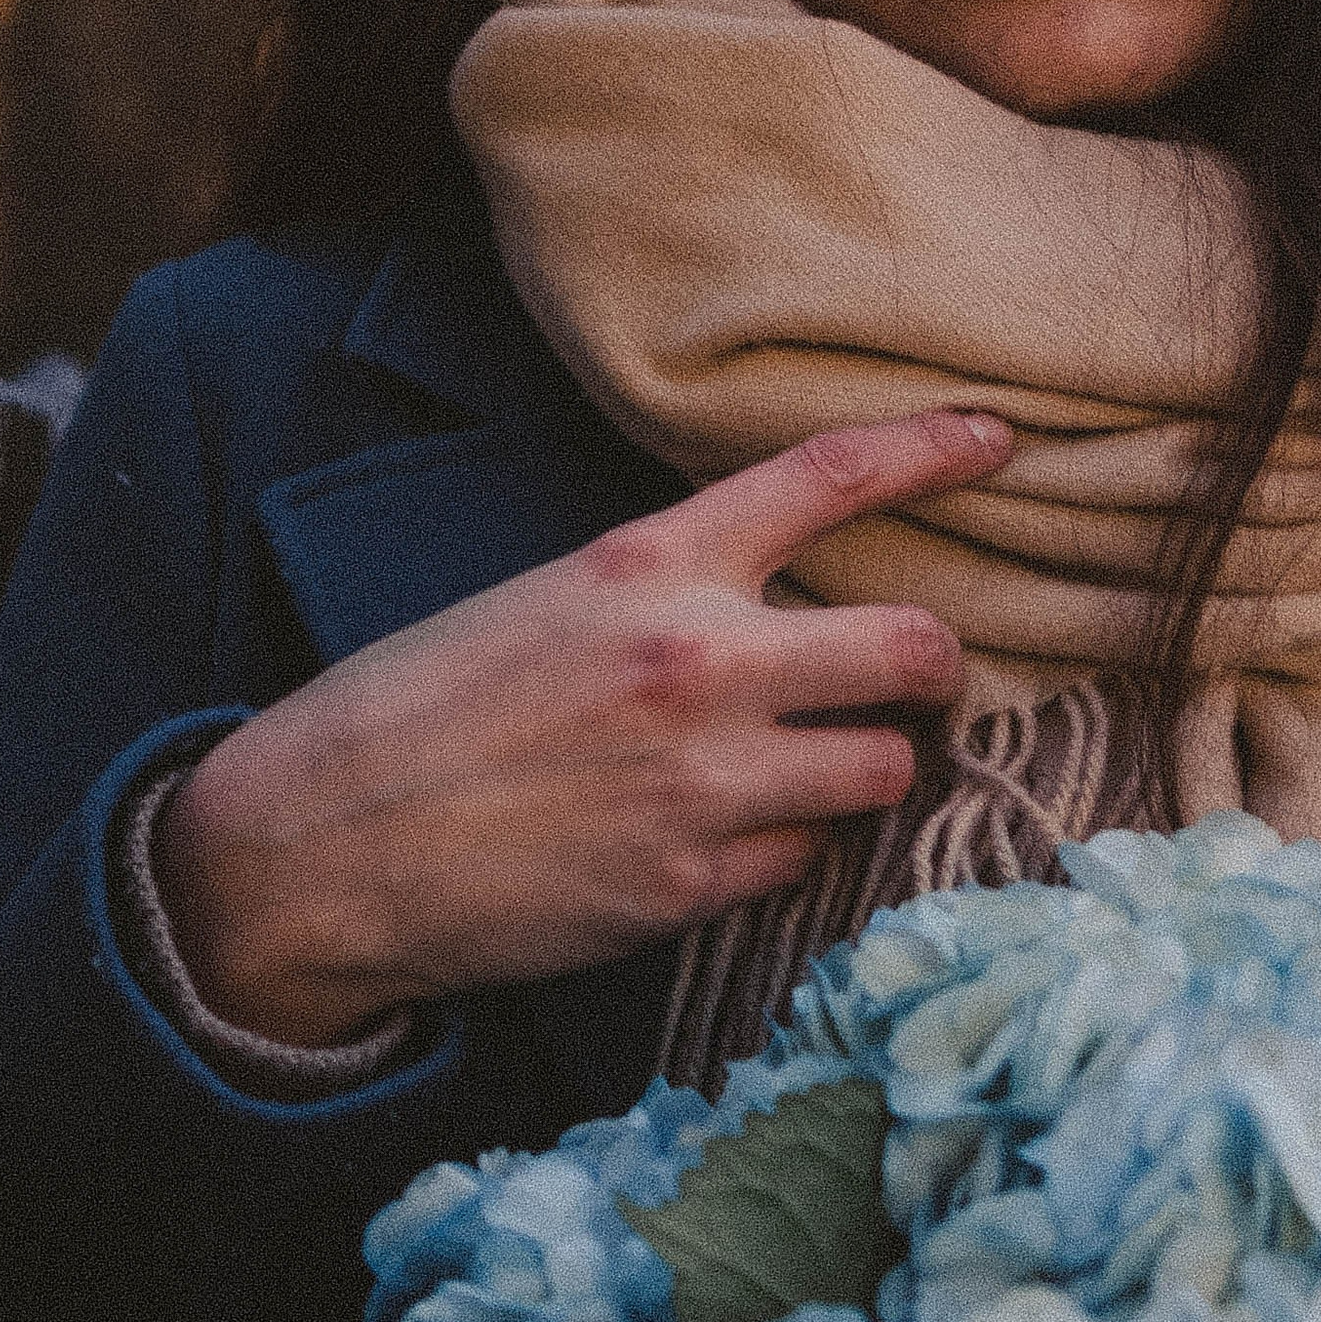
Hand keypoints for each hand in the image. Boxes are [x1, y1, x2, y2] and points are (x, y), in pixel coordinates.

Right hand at [157, 409, 1007, 1047]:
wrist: (321, 844)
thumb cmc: (428, 711)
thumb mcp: (549, 602)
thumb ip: (673, 591)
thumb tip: (785, 608)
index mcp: (650, 564)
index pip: (828, 476)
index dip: (931, 449)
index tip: (999, 437)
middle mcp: (696, 660)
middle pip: (917, 647)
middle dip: (934, 669)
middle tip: (913, 683)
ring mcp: (704, 779)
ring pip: (888, 767)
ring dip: (868, 768)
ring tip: (808, 770)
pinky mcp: (692, 884)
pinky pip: (811, 858)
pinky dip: (792, 849)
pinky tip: (727, 840)